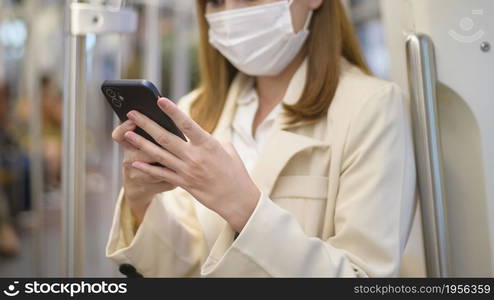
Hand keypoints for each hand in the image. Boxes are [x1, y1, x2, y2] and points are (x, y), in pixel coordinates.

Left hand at [124, 98, 260, 231]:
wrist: (237, 199)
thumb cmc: (235, 172)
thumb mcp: (228, 150)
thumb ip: (211, 140)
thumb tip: (197, 134)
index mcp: (208, 144)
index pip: (187, 124)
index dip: (172, 111)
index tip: (160, 100)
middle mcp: (195, 156)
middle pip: (165, 137)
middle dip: (147, 124)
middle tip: (132, 114)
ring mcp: (187, 171)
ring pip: (159, 155)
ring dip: (141, 143)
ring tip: (127, 134)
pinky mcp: (183, 183)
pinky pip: (161, 174)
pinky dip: (147, 168)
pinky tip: (134, 161)